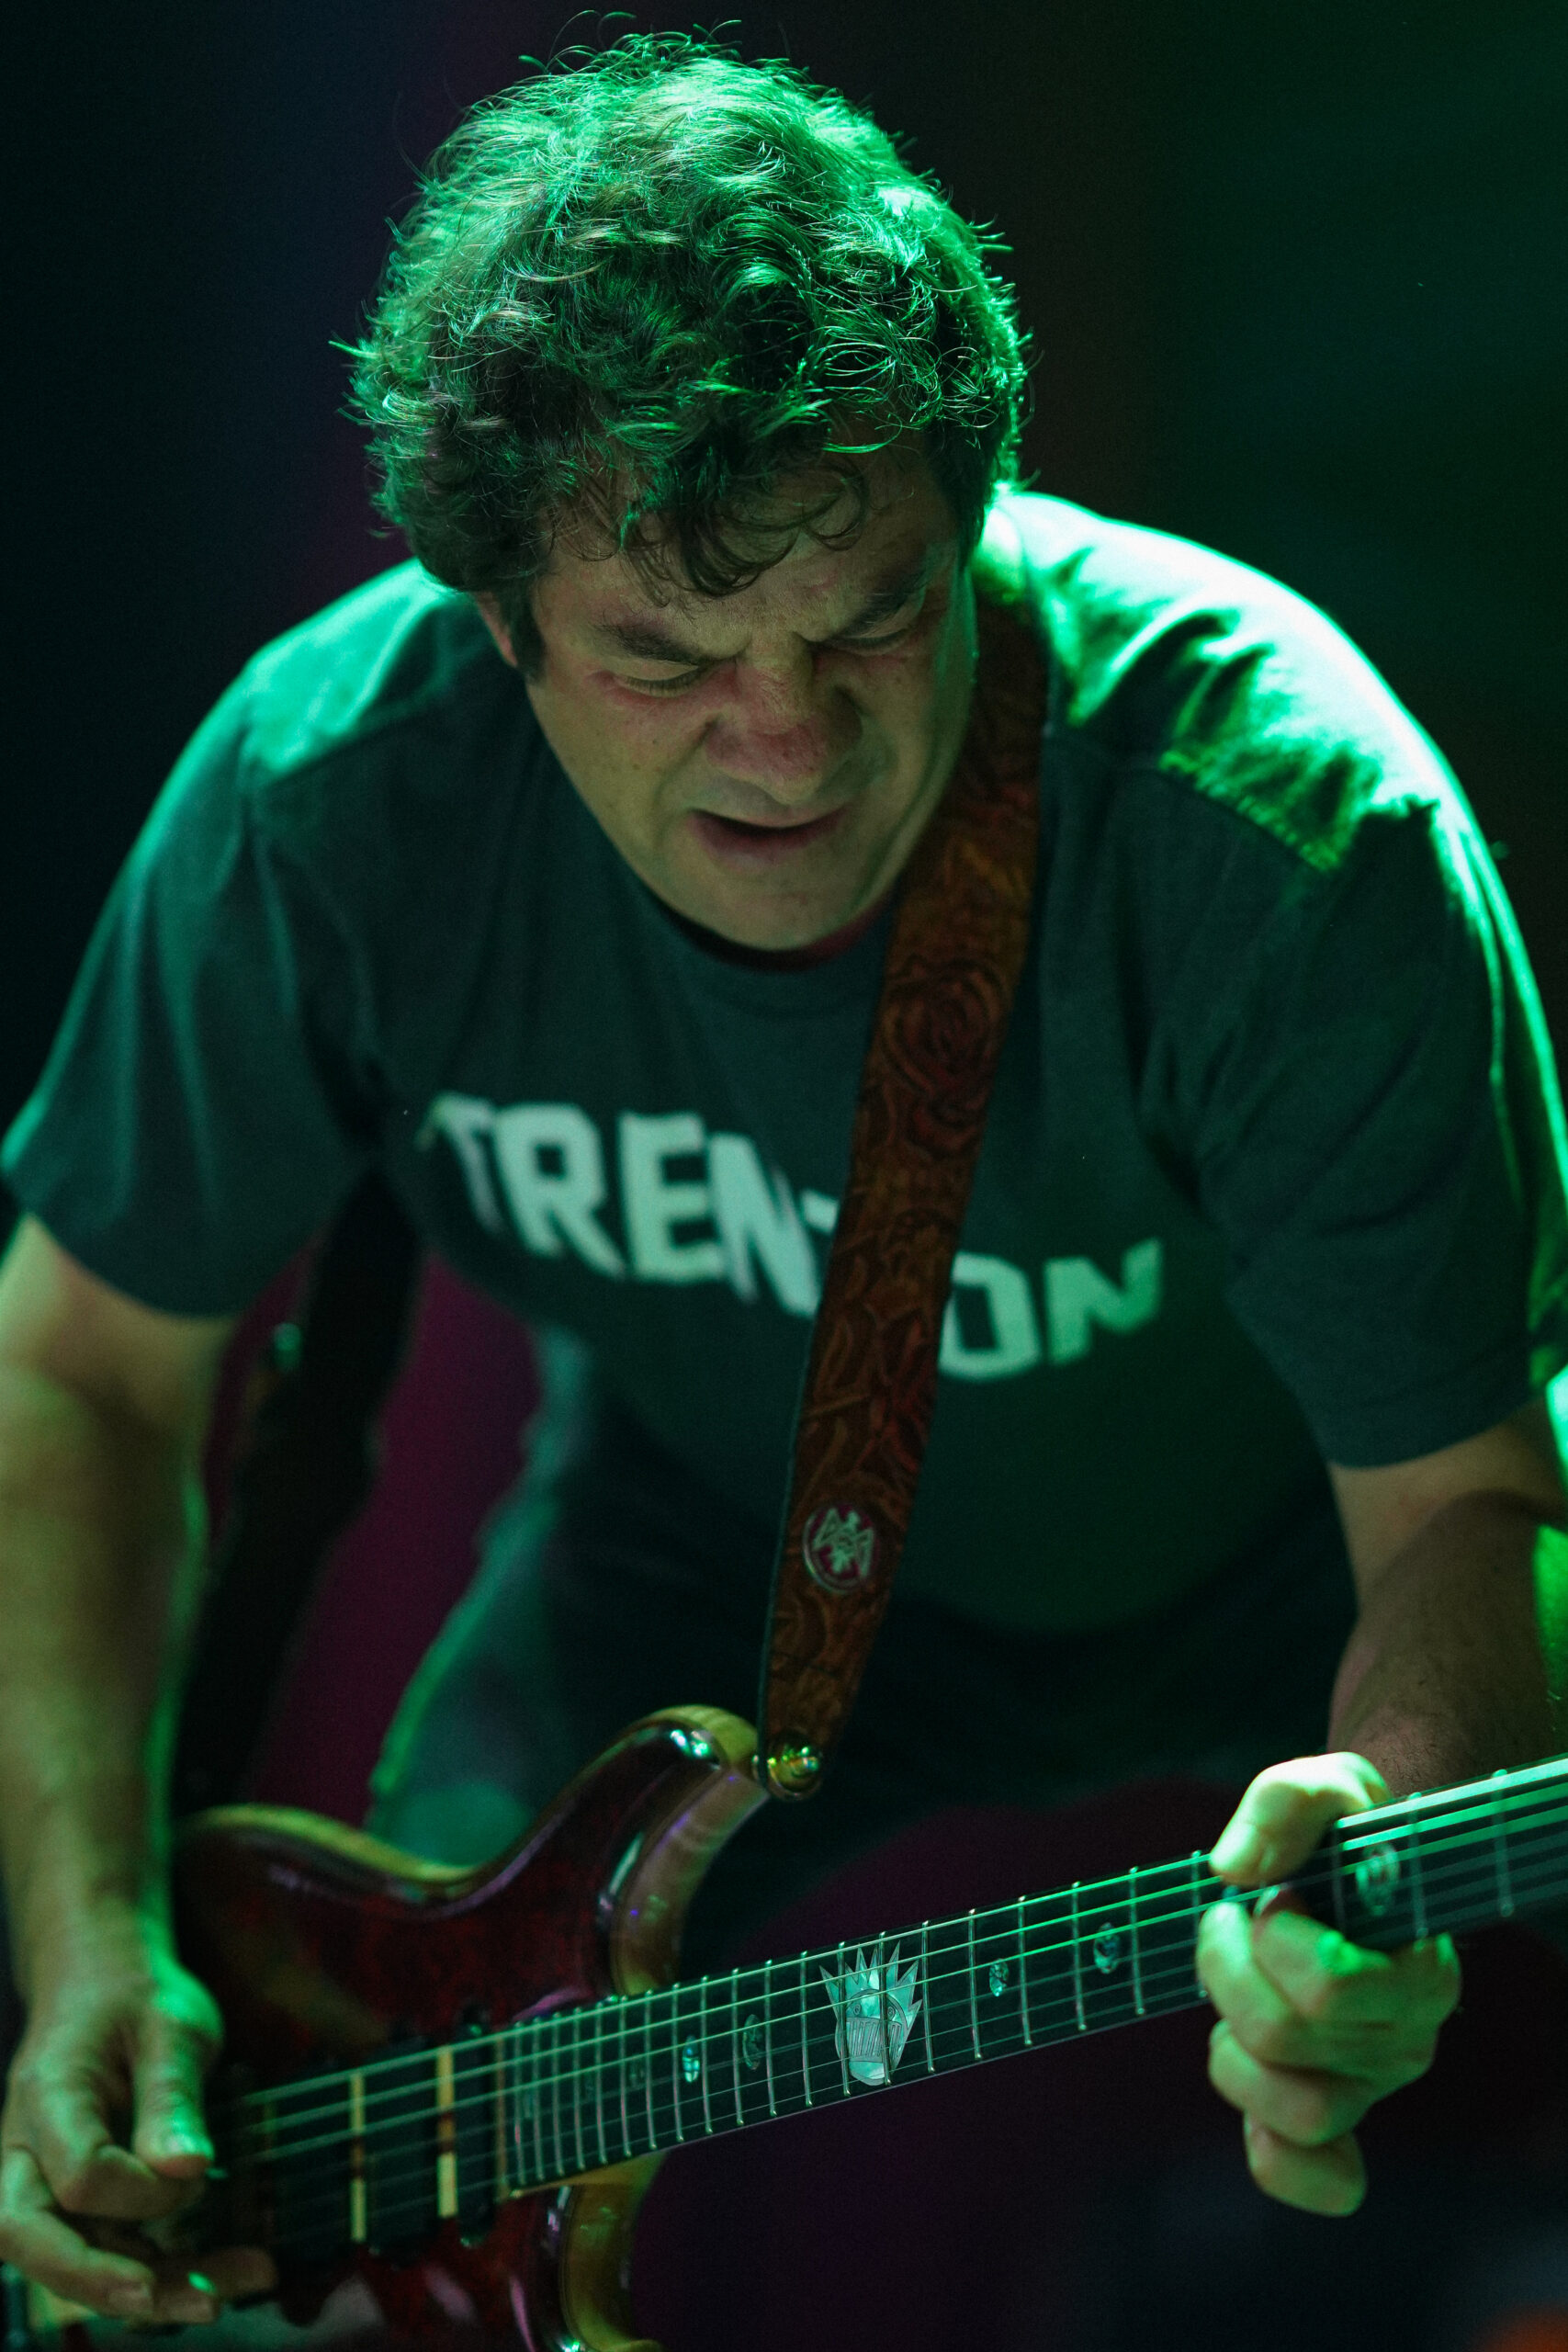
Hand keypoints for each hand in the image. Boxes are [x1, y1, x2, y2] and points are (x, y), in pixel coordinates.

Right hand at [0, 1902, 276, 2321]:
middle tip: (199, 2300)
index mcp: (46, 2098)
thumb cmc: (136, 1996)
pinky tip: (226, 2272)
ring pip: (73, 2260)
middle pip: (35, 2243)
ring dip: (152, 2289)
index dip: (143, 2190)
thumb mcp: (171, 2025)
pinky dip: (161, 2270)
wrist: (103, 1983)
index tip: (199, 2166)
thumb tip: (187, 2170)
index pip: (79, 2176)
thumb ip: (172, 2095)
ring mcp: (45, 2182)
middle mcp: (28, 2152)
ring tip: (232, 2291)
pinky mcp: (77, 2203)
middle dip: (111, 2284)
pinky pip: (106, 2250)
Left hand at [1196, 1752, 1460, 2214]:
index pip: (1331, 1987)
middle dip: (1227, 1968)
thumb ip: (1285, 1804)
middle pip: (1286, 2036)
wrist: (1351, 1869)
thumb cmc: (1342, 1835)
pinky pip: (1313, 2175)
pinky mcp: (1333, 2114)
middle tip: (1227, 1920)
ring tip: (1231, 1984)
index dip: (1276, 1936)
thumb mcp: (1324, 1786)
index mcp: (1421, 1970)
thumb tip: (1232, 1868)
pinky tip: (1251, 2114)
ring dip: (1231, 2042)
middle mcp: (1407, 2039)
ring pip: (1292, 2109)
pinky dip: (1279, 2161)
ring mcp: (1369, 2084)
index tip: (1275, 1894)